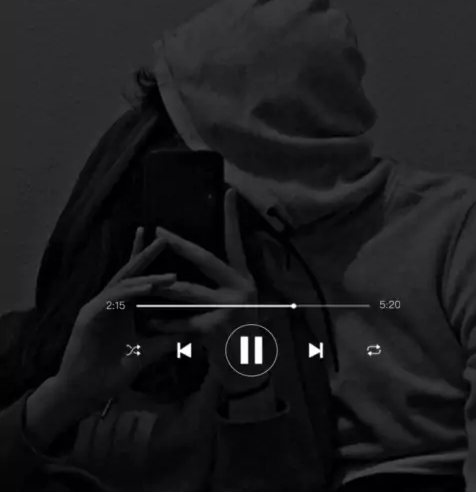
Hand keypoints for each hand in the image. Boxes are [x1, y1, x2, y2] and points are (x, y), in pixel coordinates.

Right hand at [54, 228, 185, 409]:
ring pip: (123, 285)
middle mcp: (109, 302)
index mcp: (121, 307)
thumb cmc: (110, 373)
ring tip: (170, 277)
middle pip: (129, 273)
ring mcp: (97, 307)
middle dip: (146, 255)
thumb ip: (167, 340)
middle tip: (164, 238)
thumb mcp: (146, 353)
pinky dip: (129, 292)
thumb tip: (195, 332)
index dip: (149, 261)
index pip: (137, 279)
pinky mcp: (88, 316)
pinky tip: (146, 288)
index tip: (165, 243)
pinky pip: (111, 299)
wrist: (84, 394)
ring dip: (146, 278)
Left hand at [149, 189, 258, 392]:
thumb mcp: (237, 303)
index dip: (232, 217)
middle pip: (205, 259)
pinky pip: (183, 322)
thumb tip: (198, 261)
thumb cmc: (238, 334)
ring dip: (162, 289)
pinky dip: (165, 323)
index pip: (236, 242)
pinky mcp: (217, 327)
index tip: (229, 190)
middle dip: (179, 245)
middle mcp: (242, 287)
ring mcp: (231, 306)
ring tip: (141, 279)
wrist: (248, 373)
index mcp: (244, 278)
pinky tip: (149, 323)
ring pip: (188, 291)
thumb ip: (222, 283)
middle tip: (158, 230)